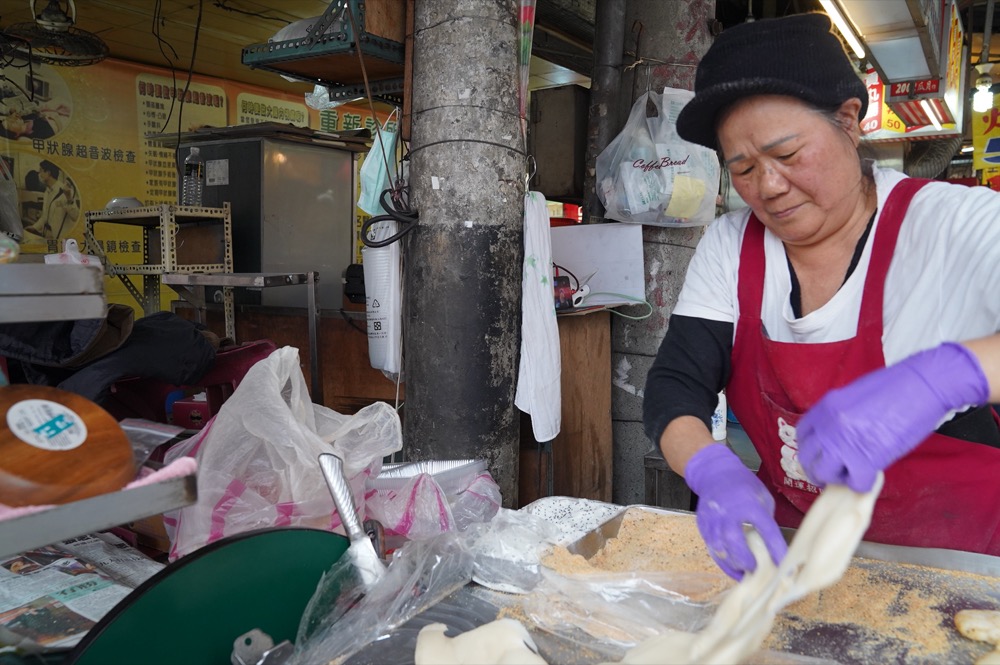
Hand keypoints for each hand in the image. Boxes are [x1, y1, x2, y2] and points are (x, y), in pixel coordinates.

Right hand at [685, 444, 787, 579]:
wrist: (714, 473)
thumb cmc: (743, 485)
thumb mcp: (762, 497)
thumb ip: (766, 520)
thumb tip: (773, 547)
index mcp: (749, 503)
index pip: (766, 530)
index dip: (776, 549)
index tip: (784, 565)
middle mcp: (728, 512)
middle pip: (735, 541)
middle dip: (747, 560)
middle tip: (757, 569)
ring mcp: (712, 519)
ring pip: (720, 548)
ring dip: (733, 563)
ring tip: (745, 570)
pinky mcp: (703, 525)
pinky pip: (711, 548)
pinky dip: (723, 561)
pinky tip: (733, 567)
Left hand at [797, 342, 989, 491]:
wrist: (922, 386)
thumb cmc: (895, 386)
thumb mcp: (854, 395)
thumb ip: (839, 415)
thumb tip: (836, 433)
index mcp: (826, 407)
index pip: (803, 435)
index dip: (811, 448)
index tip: (819, 455)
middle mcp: (829, 425)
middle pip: (808, 457)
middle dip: (817, 468)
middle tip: (831, 473)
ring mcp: (844, 442)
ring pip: (824, 473)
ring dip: (836, 479)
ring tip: (850, 476)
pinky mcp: (866, 458)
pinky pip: (854, 483)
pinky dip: (861, 485)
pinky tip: (869, 477)